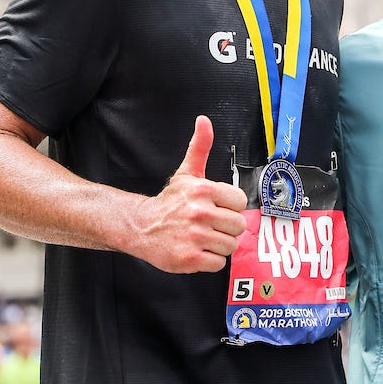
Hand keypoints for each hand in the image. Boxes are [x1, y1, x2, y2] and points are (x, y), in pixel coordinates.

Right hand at [130, 116, 247, 273]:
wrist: (142, 227)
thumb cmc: (170, 202)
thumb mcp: (186, 173)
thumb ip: (200, 147)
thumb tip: (204, 120)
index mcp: (203, 190)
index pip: (240, 202)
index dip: (231, 207)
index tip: (217, 207)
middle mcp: (199, 212)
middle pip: (238, 226)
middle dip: (226, 227)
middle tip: (210, 225)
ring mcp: (194, 236)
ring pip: (230, 245)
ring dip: (218, 245)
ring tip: (203, 237)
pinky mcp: (189, 258)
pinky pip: (218, 263)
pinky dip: (209, 260)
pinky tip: (197, 250)